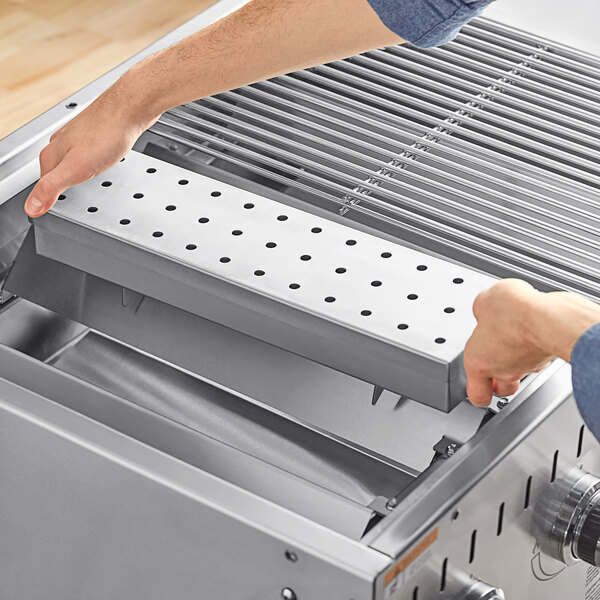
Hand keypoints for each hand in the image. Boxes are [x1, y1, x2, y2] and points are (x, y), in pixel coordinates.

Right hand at [24, 82, 155, 217]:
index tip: (54, 210)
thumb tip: (31, 207)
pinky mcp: (94, 133)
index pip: (43, 185)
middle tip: (75, 201)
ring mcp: (77, 136)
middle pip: (56, 173)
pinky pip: (88, 153)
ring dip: (78, 174)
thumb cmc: (106, 134)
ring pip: (72, 161)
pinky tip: (101, 163)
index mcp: (52, 154)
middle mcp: (61, 143)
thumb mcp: (76, 169)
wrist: (129, 108)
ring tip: (87, 184)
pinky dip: (93, 162)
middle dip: (65, 187)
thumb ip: (51, 188)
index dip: (51, 200)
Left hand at [464, 279, 599, 405]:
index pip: (477, 394)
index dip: (477, 394)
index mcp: (479, 361)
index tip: (477, 390)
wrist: (548, 317)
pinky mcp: (548, 356)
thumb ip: (481, 312)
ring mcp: (528, 365)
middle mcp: (504, 369)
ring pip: (521, 372)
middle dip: (499, 383)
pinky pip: (539, 357)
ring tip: (514, 341)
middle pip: (502, 389)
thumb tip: (486, 309)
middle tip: (495, 370)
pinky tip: (533, 331)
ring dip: (518, 361)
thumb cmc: (512, 314)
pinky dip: (536, 347)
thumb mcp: (483, 302)